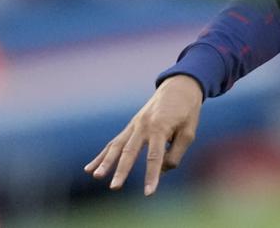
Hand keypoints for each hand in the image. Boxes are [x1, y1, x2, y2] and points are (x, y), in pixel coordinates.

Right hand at [84, 74, 202, 195]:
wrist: (180, 87)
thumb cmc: (187, 111)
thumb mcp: (189, 132)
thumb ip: (176, 153)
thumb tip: (161, 170)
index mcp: (160, 127)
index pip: (155, 157)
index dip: (152, 175)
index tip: (148, 192)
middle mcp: (144, 126)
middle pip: (130, 152)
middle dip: (121, 171)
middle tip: (114, 187)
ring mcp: (134, 125)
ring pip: (117, 146)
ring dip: (105, 162)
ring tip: (96, 176)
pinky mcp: (131, 126)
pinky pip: (114, 142)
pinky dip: (103, 155)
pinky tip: (90, 168)